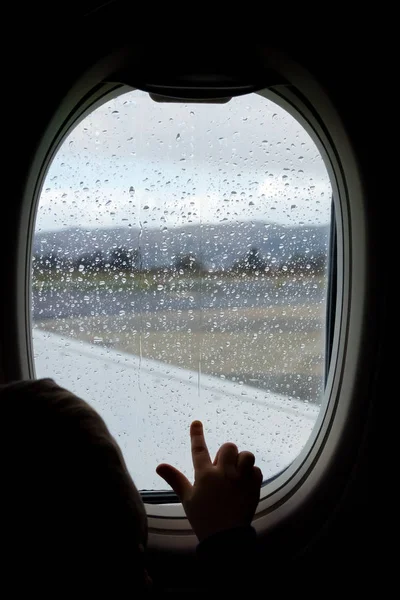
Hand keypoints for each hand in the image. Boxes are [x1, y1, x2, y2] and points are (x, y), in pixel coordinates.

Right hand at [156, 420, 262, 541]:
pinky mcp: (254, 487)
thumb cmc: (203, 518)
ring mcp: (240, 480)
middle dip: (225, 454)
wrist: (226, 539)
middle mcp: (223, 474)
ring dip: (242, 461)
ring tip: (237, 472)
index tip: (197, 422)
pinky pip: (256, 470)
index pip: (199, 450)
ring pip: (246, 455)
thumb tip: (159, 466)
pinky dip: (251, 474)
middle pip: (228, 448)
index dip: (197, 435)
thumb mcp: (187, 498)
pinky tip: (245, 483)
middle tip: (222, 468)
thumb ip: (175, 479)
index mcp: (204, 475)